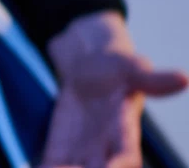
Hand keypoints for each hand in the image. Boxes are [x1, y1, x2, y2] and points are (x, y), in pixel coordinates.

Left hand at [39, 11, 186, 167]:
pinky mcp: (62, 144)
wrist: (88, 64)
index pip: (125, 156)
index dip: (118, 165)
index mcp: (125, 130)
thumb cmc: (116, 66)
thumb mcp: (131, 67)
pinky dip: (46, 167)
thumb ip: (152, 79)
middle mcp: (105, 146)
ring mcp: (83, 148)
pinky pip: (54, 161)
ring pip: (76, 167)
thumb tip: (184, 78)